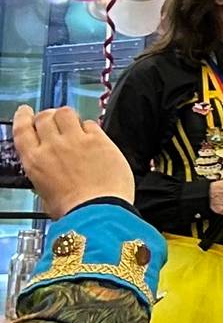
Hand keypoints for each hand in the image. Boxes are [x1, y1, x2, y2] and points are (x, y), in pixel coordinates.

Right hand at [13, 105, 134, 218]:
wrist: (97, 211)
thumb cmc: (72, 209)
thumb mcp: (45, 193)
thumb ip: (44, 174)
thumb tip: (49, 171)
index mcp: (34, 160)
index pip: (22, 129)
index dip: (23, 116)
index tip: (25, 111)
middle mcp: (52, 146)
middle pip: (45, 117)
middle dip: (48, 116)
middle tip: (54, 119)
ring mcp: (76, 141)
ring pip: (66, 113)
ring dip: (67, 116)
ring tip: (73, 124)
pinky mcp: (99, 141)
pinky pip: (90, 123)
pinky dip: (89, 127)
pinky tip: (93, 136)